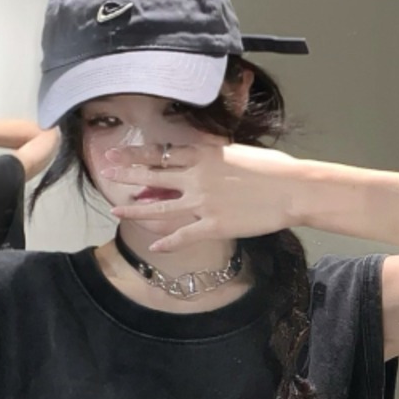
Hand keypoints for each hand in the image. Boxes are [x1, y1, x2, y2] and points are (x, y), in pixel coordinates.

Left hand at [105, 141, 306, 251]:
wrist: (293, 189)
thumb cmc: (275, 168)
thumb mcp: (240, 152)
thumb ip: (217, 154)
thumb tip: (206, 154)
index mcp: (205, 155)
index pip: (162, 153)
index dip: (137, 153)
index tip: (117, 152)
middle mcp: (197, 177)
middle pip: (154, 174)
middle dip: (126, 172)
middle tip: (106, 170)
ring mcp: (203, 203)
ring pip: (161, 206)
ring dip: (136, 208)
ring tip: (116, 208)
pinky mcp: (214, 225)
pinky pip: (184, 236)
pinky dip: (168, 242)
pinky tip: (154, 246)